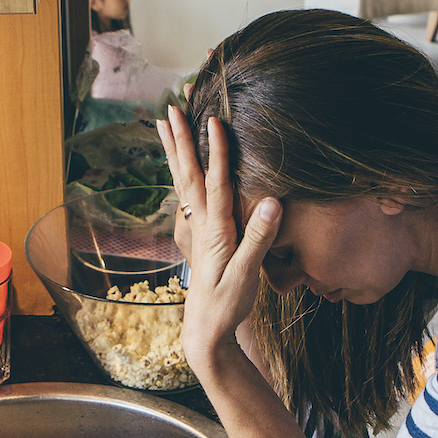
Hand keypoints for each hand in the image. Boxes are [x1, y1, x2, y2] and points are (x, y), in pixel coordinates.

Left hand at [156, 107, 282, 374]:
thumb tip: (273, 202)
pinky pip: (187, 196)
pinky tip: (179, 166)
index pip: (215, 182)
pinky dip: (181, 174)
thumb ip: (259, 238)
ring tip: (164, 125)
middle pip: (188, 174)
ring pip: (183, 182)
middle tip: (172, 108)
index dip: (216, 152)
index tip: (213, 121)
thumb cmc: (228, 304)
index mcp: (215, 230)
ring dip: (175, 151)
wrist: (206, 329)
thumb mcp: (248, 274)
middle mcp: (202, 225)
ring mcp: (198, 230)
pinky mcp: (200, 237)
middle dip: (181, 140)